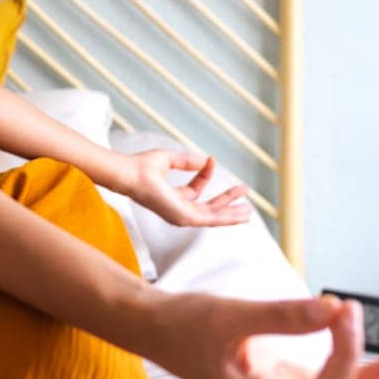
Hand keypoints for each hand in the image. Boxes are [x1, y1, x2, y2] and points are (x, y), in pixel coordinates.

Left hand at [116, 148, 252, 226]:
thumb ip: (187, 161)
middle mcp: (177, 210)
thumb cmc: (140, 167)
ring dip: (231, 213)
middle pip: (208, 209)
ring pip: (212, 217)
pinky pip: (210, 219)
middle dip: (227, 204)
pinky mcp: (184, 217)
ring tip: (248, 210)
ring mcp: (181, 216)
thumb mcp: (169, 159)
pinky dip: (226, 216)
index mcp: (172, 198)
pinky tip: (239, 212)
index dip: (205, 176)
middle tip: (245, 198)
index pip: (195, 191)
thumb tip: (207, 160)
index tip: (211, 161)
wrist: (130, 174)